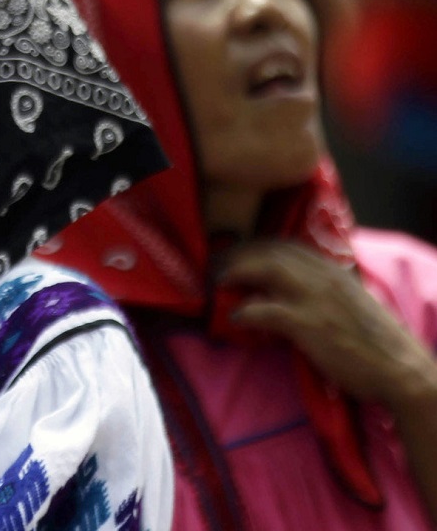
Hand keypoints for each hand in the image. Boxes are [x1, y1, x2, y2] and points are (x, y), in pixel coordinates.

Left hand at [219, 239, 436, 410]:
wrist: (401, 371)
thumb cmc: (377, 344)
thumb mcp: (352, 304)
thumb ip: (326, 292)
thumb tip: (295, 291)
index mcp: (335, 272)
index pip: (287, 245)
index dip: (256, 246)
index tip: (235, 254)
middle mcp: (325, 278)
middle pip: (271, 252)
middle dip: (238, 255)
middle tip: (215, 267)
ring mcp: (317, 299)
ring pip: (266, 269)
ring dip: (235, 273)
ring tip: (216, 284)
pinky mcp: (310, 325)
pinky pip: (266, 310)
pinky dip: (245, 311)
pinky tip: (234, 318)